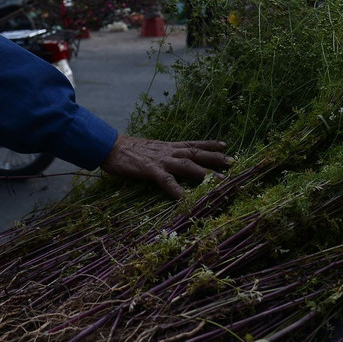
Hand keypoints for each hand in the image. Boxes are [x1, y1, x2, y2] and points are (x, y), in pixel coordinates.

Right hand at [100, 134, 229, 198]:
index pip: (193, 144)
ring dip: (205, 173)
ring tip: (219, 181)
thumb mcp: (149, 151)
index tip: (226, 145)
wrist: (109, 146)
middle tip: (233, 162)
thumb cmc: (127, 151)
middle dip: (215, 158)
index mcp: (168, 147)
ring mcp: (160, 160)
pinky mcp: (150, 169)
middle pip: (196, 153)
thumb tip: (170, 162)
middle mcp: (168, 151)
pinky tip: (184, 199)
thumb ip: (161, 156)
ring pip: (187, 165)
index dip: (209, 144)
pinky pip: (166, 180)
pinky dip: (176, 189)